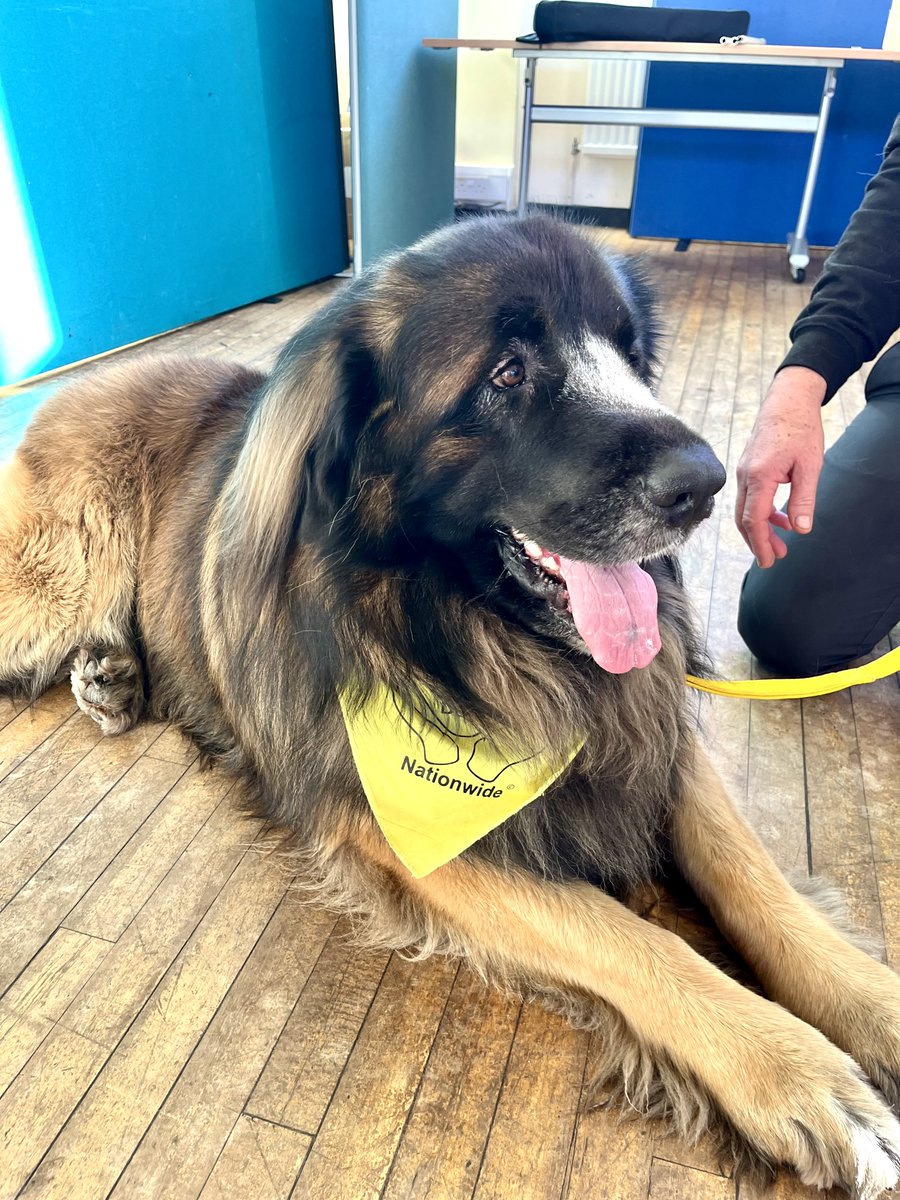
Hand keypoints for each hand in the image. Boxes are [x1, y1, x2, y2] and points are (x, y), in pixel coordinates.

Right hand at [735, 367, 826, 567]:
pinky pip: (750, 497)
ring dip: (761, 529)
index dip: (760, 543)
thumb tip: (800, 529)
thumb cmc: (800, 428)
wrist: (787, 400)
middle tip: (774, 559)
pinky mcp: (748, 468)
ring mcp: (743, 471)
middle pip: (743, 519)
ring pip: (745, 509)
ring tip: (781, 544)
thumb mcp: (810, 466)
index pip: (754, 519)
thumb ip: (804, 499)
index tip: (768, 560)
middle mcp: (745, 476)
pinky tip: (781, 517)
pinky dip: (762, 512)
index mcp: (759, 476)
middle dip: (757, 542)